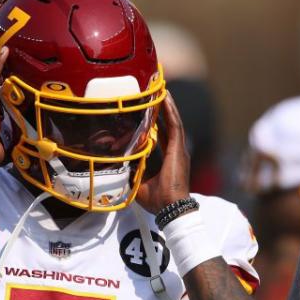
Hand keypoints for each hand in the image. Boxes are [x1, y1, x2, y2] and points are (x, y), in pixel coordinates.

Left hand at [136, 91, 190, 213]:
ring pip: (173, 122)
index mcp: (169, 159)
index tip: (151, 113)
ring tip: (161, 90)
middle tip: (156, 94)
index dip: (158, 124)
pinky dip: (171, 111)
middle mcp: (176, 152)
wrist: (170, 208)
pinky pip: (175, 125)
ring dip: (167, 106)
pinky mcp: (179, 149)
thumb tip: (119, 165)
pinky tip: (166, 99)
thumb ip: (132, 172)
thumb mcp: (139, 183)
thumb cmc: (158, 201)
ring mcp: (179, 150)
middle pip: (169, 125)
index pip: (163, 136)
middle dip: (163, 110)